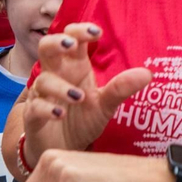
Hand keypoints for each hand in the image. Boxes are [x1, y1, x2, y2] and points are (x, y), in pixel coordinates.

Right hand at [25, 22, 151, 154]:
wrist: (63, 150)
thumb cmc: (81, 121)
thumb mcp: (105, 105)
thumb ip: (121, 88)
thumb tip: (148, 73)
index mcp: (74, 67)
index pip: (72, 38)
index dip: (80, 31)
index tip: (97, 32)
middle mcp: (56, 75)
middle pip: (46, 47)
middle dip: (56, 42)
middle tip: (71, 45)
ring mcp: (42, 95)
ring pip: (43, 80)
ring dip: (60, 86)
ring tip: (79, 97)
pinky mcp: (33, 116)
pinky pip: (34, 107)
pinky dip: (46, 109)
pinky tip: (60, 114)